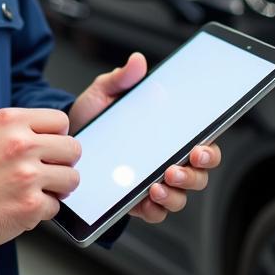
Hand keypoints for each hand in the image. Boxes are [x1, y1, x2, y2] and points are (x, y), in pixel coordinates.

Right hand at [0, 107, 80, 250]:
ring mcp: (28, 176)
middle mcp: (22, 144)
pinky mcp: (30, 206)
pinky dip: (42, 210)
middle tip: (49, 171)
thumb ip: (19, 129)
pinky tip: (22, 206)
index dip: (58, 136)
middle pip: (73, 148)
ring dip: (58, 188)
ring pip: (71, 179)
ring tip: (38, 190)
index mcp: (11, 121)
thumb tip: (49, 136)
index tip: (51, 147)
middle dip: (64, 162)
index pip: (61, 121)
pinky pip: (55, 207)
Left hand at [68, 52, 222, 224]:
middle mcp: (167, 160)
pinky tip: (146, 199)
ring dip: (175, 194)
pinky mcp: (136, 201)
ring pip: (180, 197)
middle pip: (199, 174)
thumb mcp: (104, 94)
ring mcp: (154, 183)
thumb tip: (137, 61)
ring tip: (157, 186)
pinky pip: (155, 212)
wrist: (64, 144)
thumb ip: (121, 78)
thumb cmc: (93, 119)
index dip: (209, 148)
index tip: (199, 147)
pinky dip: (155, 209)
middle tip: (175, 169)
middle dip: (194, 174)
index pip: (202, 143)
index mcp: (168, 134)